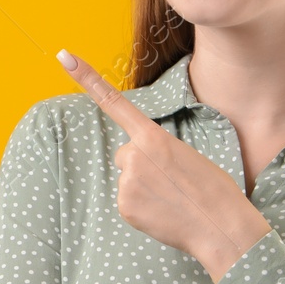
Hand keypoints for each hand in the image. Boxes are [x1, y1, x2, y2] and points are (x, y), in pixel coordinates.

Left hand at [55, 49, 269, 279]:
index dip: (86, 79)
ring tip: (172, 198)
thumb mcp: (185, 155)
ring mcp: (126, 181)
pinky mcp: (124, 206)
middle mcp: (133, 155)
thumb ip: (156, 151)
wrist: (220, 226)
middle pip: (125, 154)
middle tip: (172, 180)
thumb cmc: (212, 189)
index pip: (114, 102)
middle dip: (142, 165)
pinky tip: (163, 212)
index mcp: (153, 136)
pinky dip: (142, 206)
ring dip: (144, 187)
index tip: (64, 57)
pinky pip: (126, 200)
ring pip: (127, 178)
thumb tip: (136, 164)